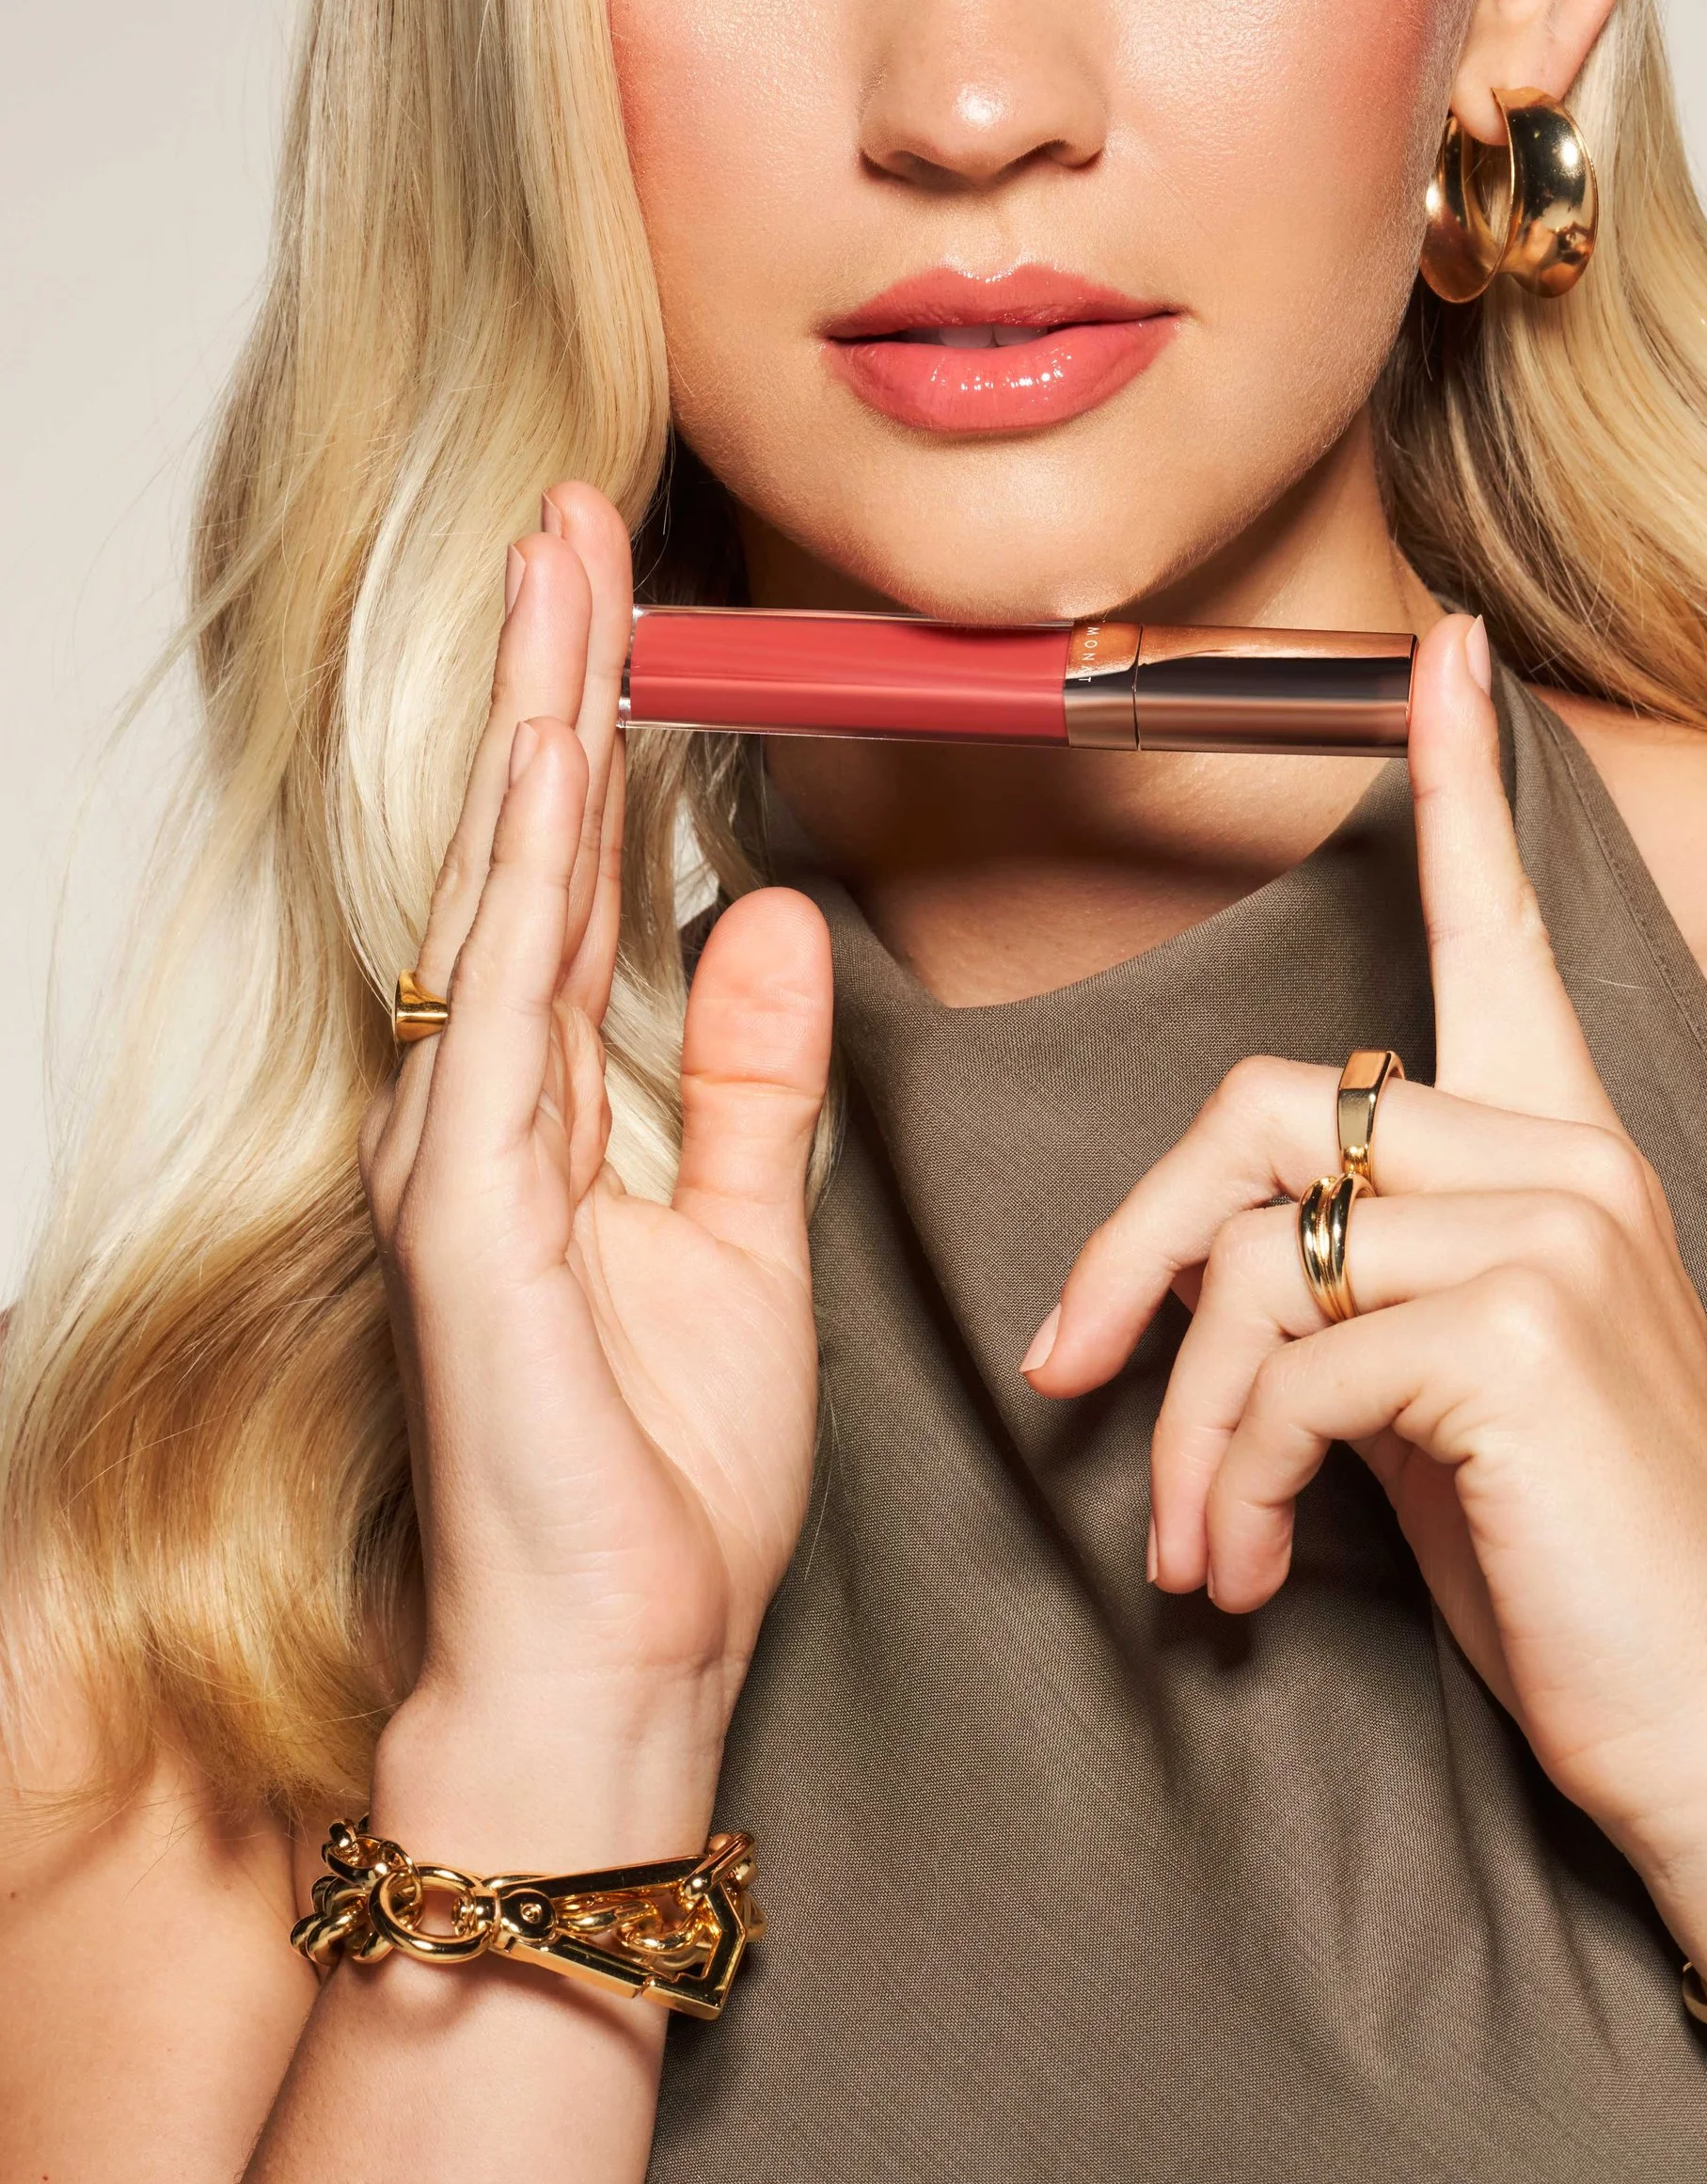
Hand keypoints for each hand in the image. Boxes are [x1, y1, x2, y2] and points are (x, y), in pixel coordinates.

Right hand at [361, 485, 828, 1834]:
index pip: (569, 876)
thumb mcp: (747, 1233)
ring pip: (500, 897)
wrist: (619, 1666)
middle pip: (520, 849)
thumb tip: (771, 916)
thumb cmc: (663, 1480)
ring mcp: (458, 1162)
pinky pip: (502, 1023)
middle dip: (551, 676)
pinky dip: (530, 889)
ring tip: (558, 578)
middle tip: (572, 517)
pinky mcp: (466, 1227)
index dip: (593, 726)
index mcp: (540, 1113)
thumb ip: (754, 1078)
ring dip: (535, 730)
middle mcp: (479, 1114)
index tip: (619, 587)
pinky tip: (554, 778)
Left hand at [1027, 615, 1706, 1983]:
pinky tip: (1250, 1575)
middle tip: (1073, 1382)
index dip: (1459, 783)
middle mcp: (1572, 1156)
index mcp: (1567, 1151)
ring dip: (1179, 1423)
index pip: (1504, 929)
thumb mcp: (1449, 1405)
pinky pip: (1280, 1367)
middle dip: (1127, 1252)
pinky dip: (1228, 1483)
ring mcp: (1557, 1231)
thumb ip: (1358, 1293)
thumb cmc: (1584, 1579)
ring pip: (1249, 1256)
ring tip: (1197, 1544)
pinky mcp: (1520, 1335)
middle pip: (1257, 1112)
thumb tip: (1198, 1275)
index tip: (1440, 651)